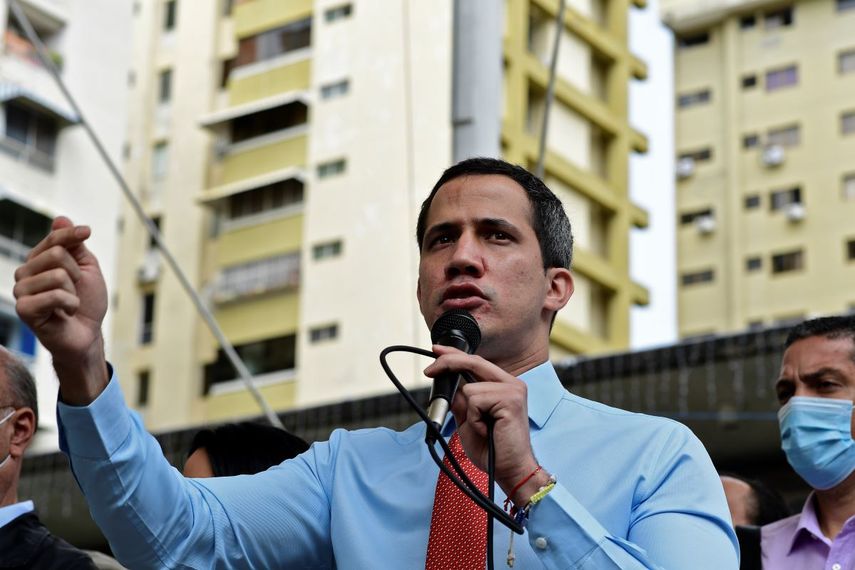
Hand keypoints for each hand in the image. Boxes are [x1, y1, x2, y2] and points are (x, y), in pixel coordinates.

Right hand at [13, 217, 108, 403]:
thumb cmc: (86, 302)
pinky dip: (70, 304)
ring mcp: (21, 290)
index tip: (87, 231)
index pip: (54, 238)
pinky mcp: (23, 309)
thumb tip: (61, 219)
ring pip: (58, 275)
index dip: (72, 233)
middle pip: (57, 254)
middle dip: (78, 274)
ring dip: (74, 292)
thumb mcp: (86, 268)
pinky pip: (55, 295)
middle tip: (75, 291)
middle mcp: (25, 273)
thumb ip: (74, 245)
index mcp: (38, 261)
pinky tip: (65, 313)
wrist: (87, 334)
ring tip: (69, 303)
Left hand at [424, 346, 549, 504]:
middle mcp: (512, 383)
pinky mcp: (511, 400)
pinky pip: (476, 400)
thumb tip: (448, 385)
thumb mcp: (468, 420)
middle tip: (428, 372)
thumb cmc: (491, 449)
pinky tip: (487, 430)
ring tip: (483, 428)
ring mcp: (514, 390)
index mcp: (503, 386)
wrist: (510, 470)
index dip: (455, 355)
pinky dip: (475, 418)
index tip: (436, 350)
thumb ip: (461, 402)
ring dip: (469, 413)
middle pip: (473, 363)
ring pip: (470, 389)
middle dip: (448, 364)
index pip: (476, 363)